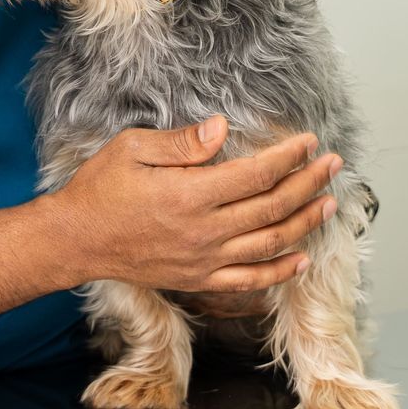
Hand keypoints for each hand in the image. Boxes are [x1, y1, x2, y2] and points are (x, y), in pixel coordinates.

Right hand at [49, 117, 340, 293]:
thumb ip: (181, 142)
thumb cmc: (99, 189)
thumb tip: (222, 128)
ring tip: (329, 203)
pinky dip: (280, 271)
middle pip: (272, 207)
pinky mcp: (199, 280)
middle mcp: (204, 230)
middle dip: (308, 183)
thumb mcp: (131, 149)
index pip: (256, 174)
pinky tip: (302, 258)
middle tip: (332, 165)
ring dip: (305, 222)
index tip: (308, 142)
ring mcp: (204, 260)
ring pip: (270, 243)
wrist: (75, 240)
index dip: (288, 158)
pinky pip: (250, 279)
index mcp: (190, 194)